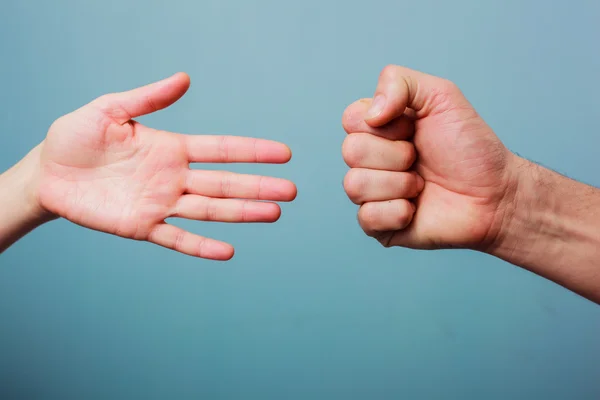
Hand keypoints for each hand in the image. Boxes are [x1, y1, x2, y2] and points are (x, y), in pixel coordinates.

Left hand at [33, 73, 295, 259]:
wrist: (47, 173)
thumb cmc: (75, 137)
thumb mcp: (110, 109)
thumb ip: (149, 98)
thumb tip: (185, 78)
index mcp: (171, 148)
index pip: (221, 149)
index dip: (252, 151)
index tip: (284, 153)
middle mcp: (173, 177)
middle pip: (225, 183)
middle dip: (259, 186)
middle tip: (292, 190)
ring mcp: (160, 204)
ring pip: (210, 210)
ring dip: (242, 213)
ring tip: (274, 214)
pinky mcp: (141, 227)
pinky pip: (176, 239)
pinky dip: (201, 247)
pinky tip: (228, 252)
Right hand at [342, 65, 515, 249]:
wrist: (496, 193)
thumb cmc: (470, 147)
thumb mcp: (441, 96)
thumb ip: (399, 82)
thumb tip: (370, 114)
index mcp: (377, 129)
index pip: (350, 119)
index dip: (385, 124)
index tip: (413, 129)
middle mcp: (369, 160)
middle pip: (351, 151)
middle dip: (395, 155)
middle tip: (420, 159)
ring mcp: (371, 194)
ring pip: (354, 186)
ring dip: (399, 184)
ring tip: (421, 186)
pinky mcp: (378, 226)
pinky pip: (366, 217)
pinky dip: (397, 212)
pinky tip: (416, 210)